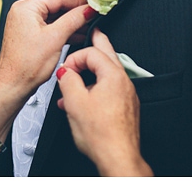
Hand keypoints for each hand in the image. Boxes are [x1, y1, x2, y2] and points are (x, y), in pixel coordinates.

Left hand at [0, 0, 94, 100]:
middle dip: (75, 13)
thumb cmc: (25, 66)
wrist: (13, 86)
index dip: (78, 2)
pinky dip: (62, 31)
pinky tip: (76, 36)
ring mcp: (25, 23)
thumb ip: (74, 20)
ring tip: (87, 28)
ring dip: (70, 23)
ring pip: (54, 17)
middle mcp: (23, 12)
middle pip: (56, 6)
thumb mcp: (55, 38)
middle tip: (91, 17)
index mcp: (25, 7)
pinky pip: (49, 27)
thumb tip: (87, 10)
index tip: (92, 7)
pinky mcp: (29, 34)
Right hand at [56, 28, 152, 175]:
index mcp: (113, 75)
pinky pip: (110, 89)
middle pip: (107, 54)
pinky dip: (95, 88)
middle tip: (90, 33)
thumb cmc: (102, 135)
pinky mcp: (126, 107)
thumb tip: (65, 71)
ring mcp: (127, 95)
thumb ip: (68, 80)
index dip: (74, 58)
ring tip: (74, 79)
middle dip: (94, 45)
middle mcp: (124, 82)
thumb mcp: (75, 102)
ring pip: (107, 73)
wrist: (118, 157)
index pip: (92, 52)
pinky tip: (82, 101)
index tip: (64, 69)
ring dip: (89, 73)